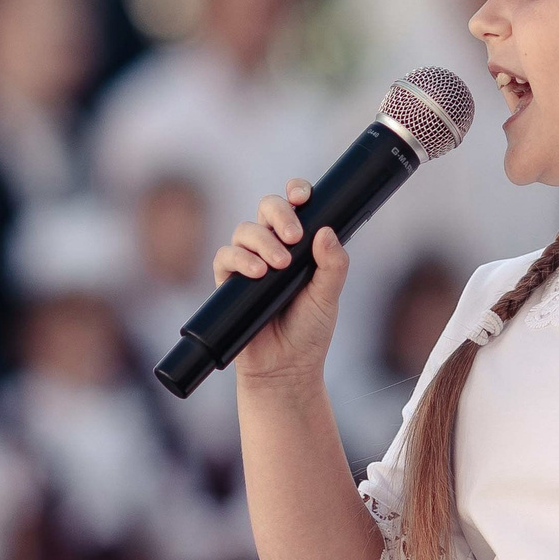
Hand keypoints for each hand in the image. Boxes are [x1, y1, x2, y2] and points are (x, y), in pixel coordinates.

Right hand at [213, 180, 349, 388]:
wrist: (285, 367)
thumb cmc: (309, 331)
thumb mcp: (328, 296)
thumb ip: (333, 265)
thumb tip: (325, 231)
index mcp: (299, 244)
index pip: (294, 206)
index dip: (296, 192)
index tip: (302, 196)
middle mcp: (272, 247)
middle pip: (266, 208)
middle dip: (279, 214)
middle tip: (294, 237)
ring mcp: (248, 262)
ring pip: (245, 230)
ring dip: (262, 241)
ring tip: (279, 265)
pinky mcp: (228, 281)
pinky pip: (225, 256)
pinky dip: (240, 259)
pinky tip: (257, 273)